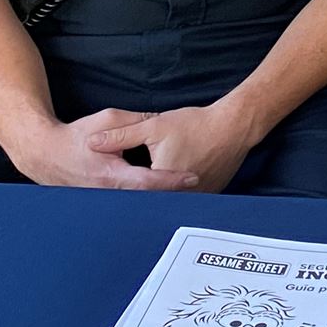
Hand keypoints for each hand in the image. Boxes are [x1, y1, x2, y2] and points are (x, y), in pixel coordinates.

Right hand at [13, 108, 201, 190]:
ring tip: (185, 192)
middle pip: (147, 199)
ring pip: (138, 204)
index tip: (193, 177)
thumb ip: (137, 121)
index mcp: (111, 175)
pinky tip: (160, 195)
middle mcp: (109, 194)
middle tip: (197, 186)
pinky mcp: (102, 204)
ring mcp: (104, 203)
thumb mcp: (108, 119)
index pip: (149, 181)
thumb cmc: (76, 136)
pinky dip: (144, 200)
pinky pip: (127, 204)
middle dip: (171, 194)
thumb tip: (160, 120)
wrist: (46, 154)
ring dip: (159, 199)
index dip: (173, 180)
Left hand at [84, 100, 260, 192]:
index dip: (114, 187)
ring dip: (156, 195)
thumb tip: (92, 142)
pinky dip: (177, 191)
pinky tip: (175, 178)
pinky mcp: (206, 196)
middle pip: (148, 199)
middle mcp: (177, 198)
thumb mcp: (154, 126)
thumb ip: (121, 135)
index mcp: (159, 183)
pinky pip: (186, 199)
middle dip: (135, 192)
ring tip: (149, 183)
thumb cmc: (196, 126)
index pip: (129, 191)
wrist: (234, 126)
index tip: (103, 186)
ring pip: (167, 201)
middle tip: (124, 185)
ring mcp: (195, 200)